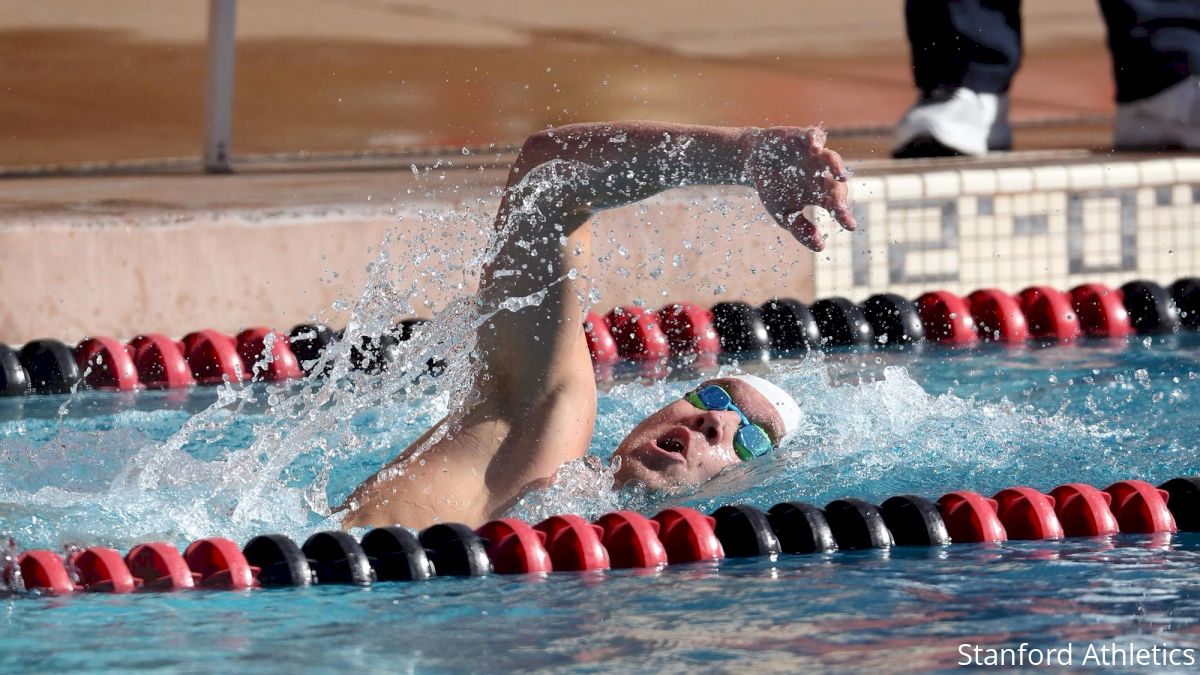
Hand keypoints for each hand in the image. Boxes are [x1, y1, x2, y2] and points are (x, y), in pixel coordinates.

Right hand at [746, 126, 856, 250]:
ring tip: (839, 175)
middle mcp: (820, 174)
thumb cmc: (772, 187)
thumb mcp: (783, 213)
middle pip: (836, 185)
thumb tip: (820, 247)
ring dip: (835, 166)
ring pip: (831, 159)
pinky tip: (815, 148)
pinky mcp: (803, 138)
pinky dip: (816, 140)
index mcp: (819, 193)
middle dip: (839, 196)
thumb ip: (800, 229)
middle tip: (839, 207)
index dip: (843, 215)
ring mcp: (813, 156)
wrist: (754, 161)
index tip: (850, 226)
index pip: (835, 205)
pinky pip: (814, 136)